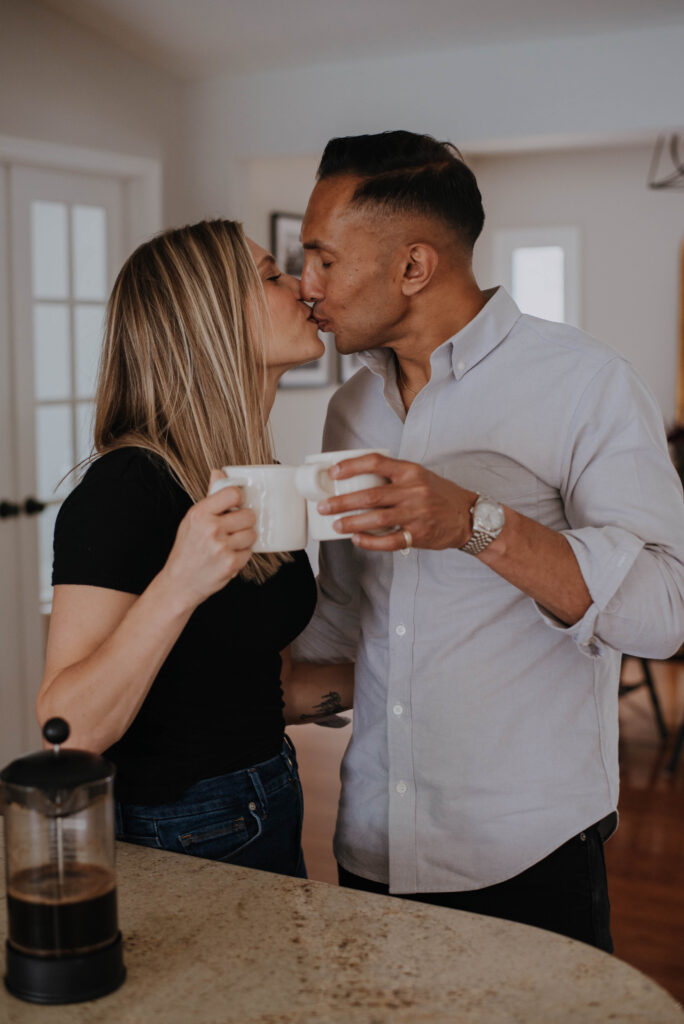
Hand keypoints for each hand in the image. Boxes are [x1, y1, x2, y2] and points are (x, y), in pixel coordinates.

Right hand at [162, 469, 256, 604]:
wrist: (180, 582)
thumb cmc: (187, 549)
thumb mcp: (192, 519)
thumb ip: (210, 496)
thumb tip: (219, 472)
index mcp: (200, 513)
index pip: (233, 493)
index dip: (239, 498)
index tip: (237, 504)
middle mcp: (210, 528)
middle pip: (248, 515)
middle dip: (244, 521)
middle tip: (233, 528)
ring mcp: (221, 547)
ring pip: (252, 534)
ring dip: (245, 539)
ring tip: (230, 543)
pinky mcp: (231, 563)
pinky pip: (249, 552)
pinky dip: (242, 555)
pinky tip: (228, 556)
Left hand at [318, 454, 477, 551]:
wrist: (468, 516)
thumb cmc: (439, 494)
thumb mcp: (419, 475)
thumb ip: (394, 475)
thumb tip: (357, 478)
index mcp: (411, 471)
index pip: (376, 462)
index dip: (352, 466)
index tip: (334, 472)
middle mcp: (413, 491)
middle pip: (371, 495)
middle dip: (342, 501)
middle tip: (324, 506)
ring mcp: (416, 514)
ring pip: (377, 519)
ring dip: (352, 523)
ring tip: (335, 524)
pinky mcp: (418, 534)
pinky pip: (389, 540)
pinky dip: (370, 541)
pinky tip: (356, 539)